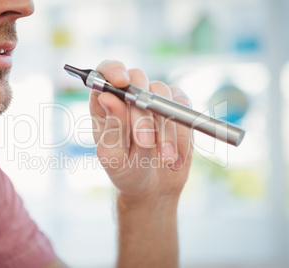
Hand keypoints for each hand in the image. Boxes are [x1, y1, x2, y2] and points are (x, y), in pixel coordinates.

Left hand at [89, 60, 192, 201]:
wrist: (154, 187)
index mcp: (104, 105)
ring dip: (165, 129)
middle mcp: (128, 97)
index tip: (121, 82)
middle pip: (137, 80)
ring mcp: (154, 99)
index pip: (104, 72)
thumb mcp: (114, 157)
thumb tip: (107, 97)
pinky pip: (183, 107)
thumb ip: (112, 128)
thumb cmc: (127, 171)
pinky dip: (181, 134)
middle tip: (144, 142)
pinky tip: (176, 157)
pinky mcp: (176, 107)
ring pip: (162, 93)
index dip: (113, 70)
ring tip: (165, 158)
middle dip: (142, 113)